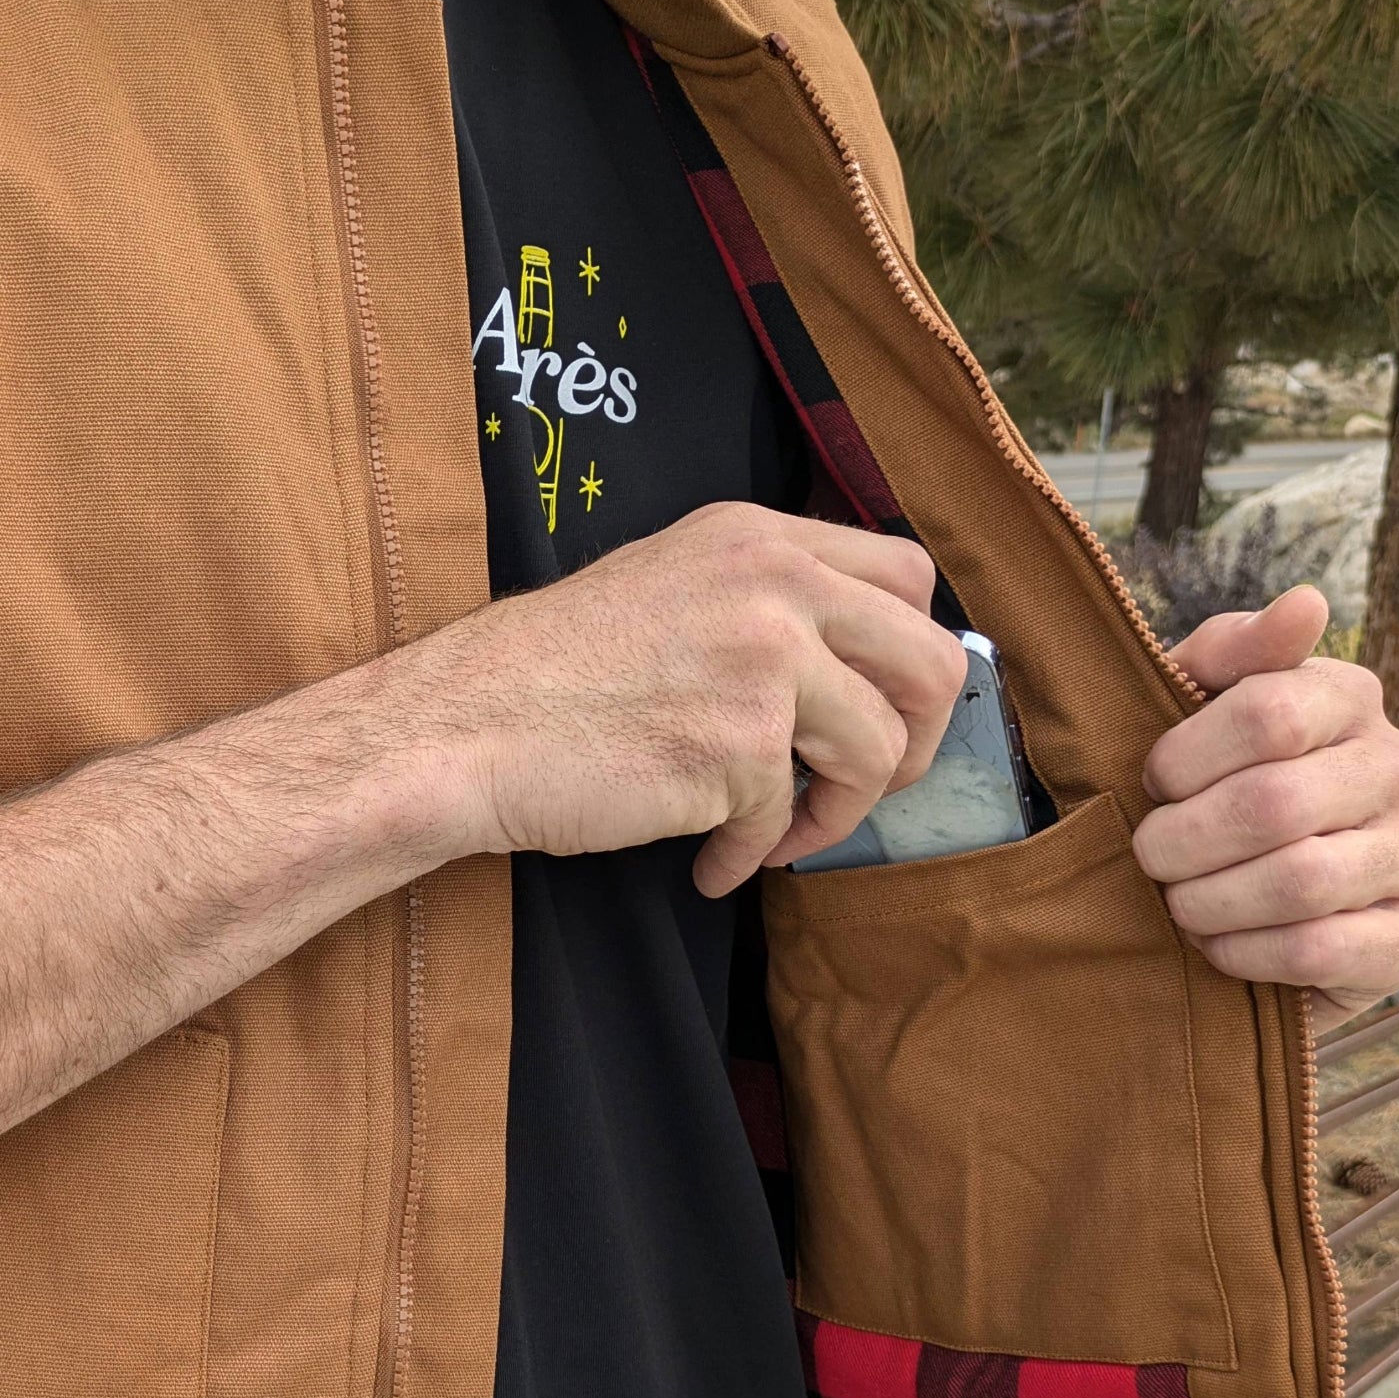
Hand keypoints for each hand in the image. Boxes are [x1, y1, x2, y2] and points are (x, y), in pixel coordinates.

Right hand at [397, 502, 965, 895]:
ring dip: (836, 813)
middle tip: (865, 784)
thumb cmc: (556, 673)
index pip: (907, 576)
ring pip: (879, 752)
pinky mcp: (740, 745)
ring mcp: (763, 662)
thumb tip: (859, 671)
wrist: (468, 725)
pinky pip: (786, 821)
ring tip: (774, 837)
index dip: (911, 655)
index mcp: (761, 537)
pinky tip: (708, 860)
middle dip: (918, 742)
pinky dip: (750, 857)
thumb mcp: (674, 584)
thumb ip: (766, 603)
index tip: (881, 707)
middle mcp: (775, 584)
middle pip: (930, 661)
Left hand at [1130, 585, 1398, 1028]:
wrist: (1239, 902)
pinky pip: (1322, 949)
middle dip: (1183, 842)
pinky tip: (1218, 948)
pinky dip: (1246, 954)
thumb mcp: (1192, 707)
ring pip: (1299, 882)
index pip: (1269, 713)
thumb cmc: (1203, 789)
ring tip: (1179, 904)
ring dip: (1209, 903)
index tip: (1151, 783)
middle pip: (1275, 803)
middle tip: (1150, 858)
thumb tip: (1307, 604)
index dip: (1185, 758)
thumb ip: (1228, 651)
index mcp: (1350, 697)